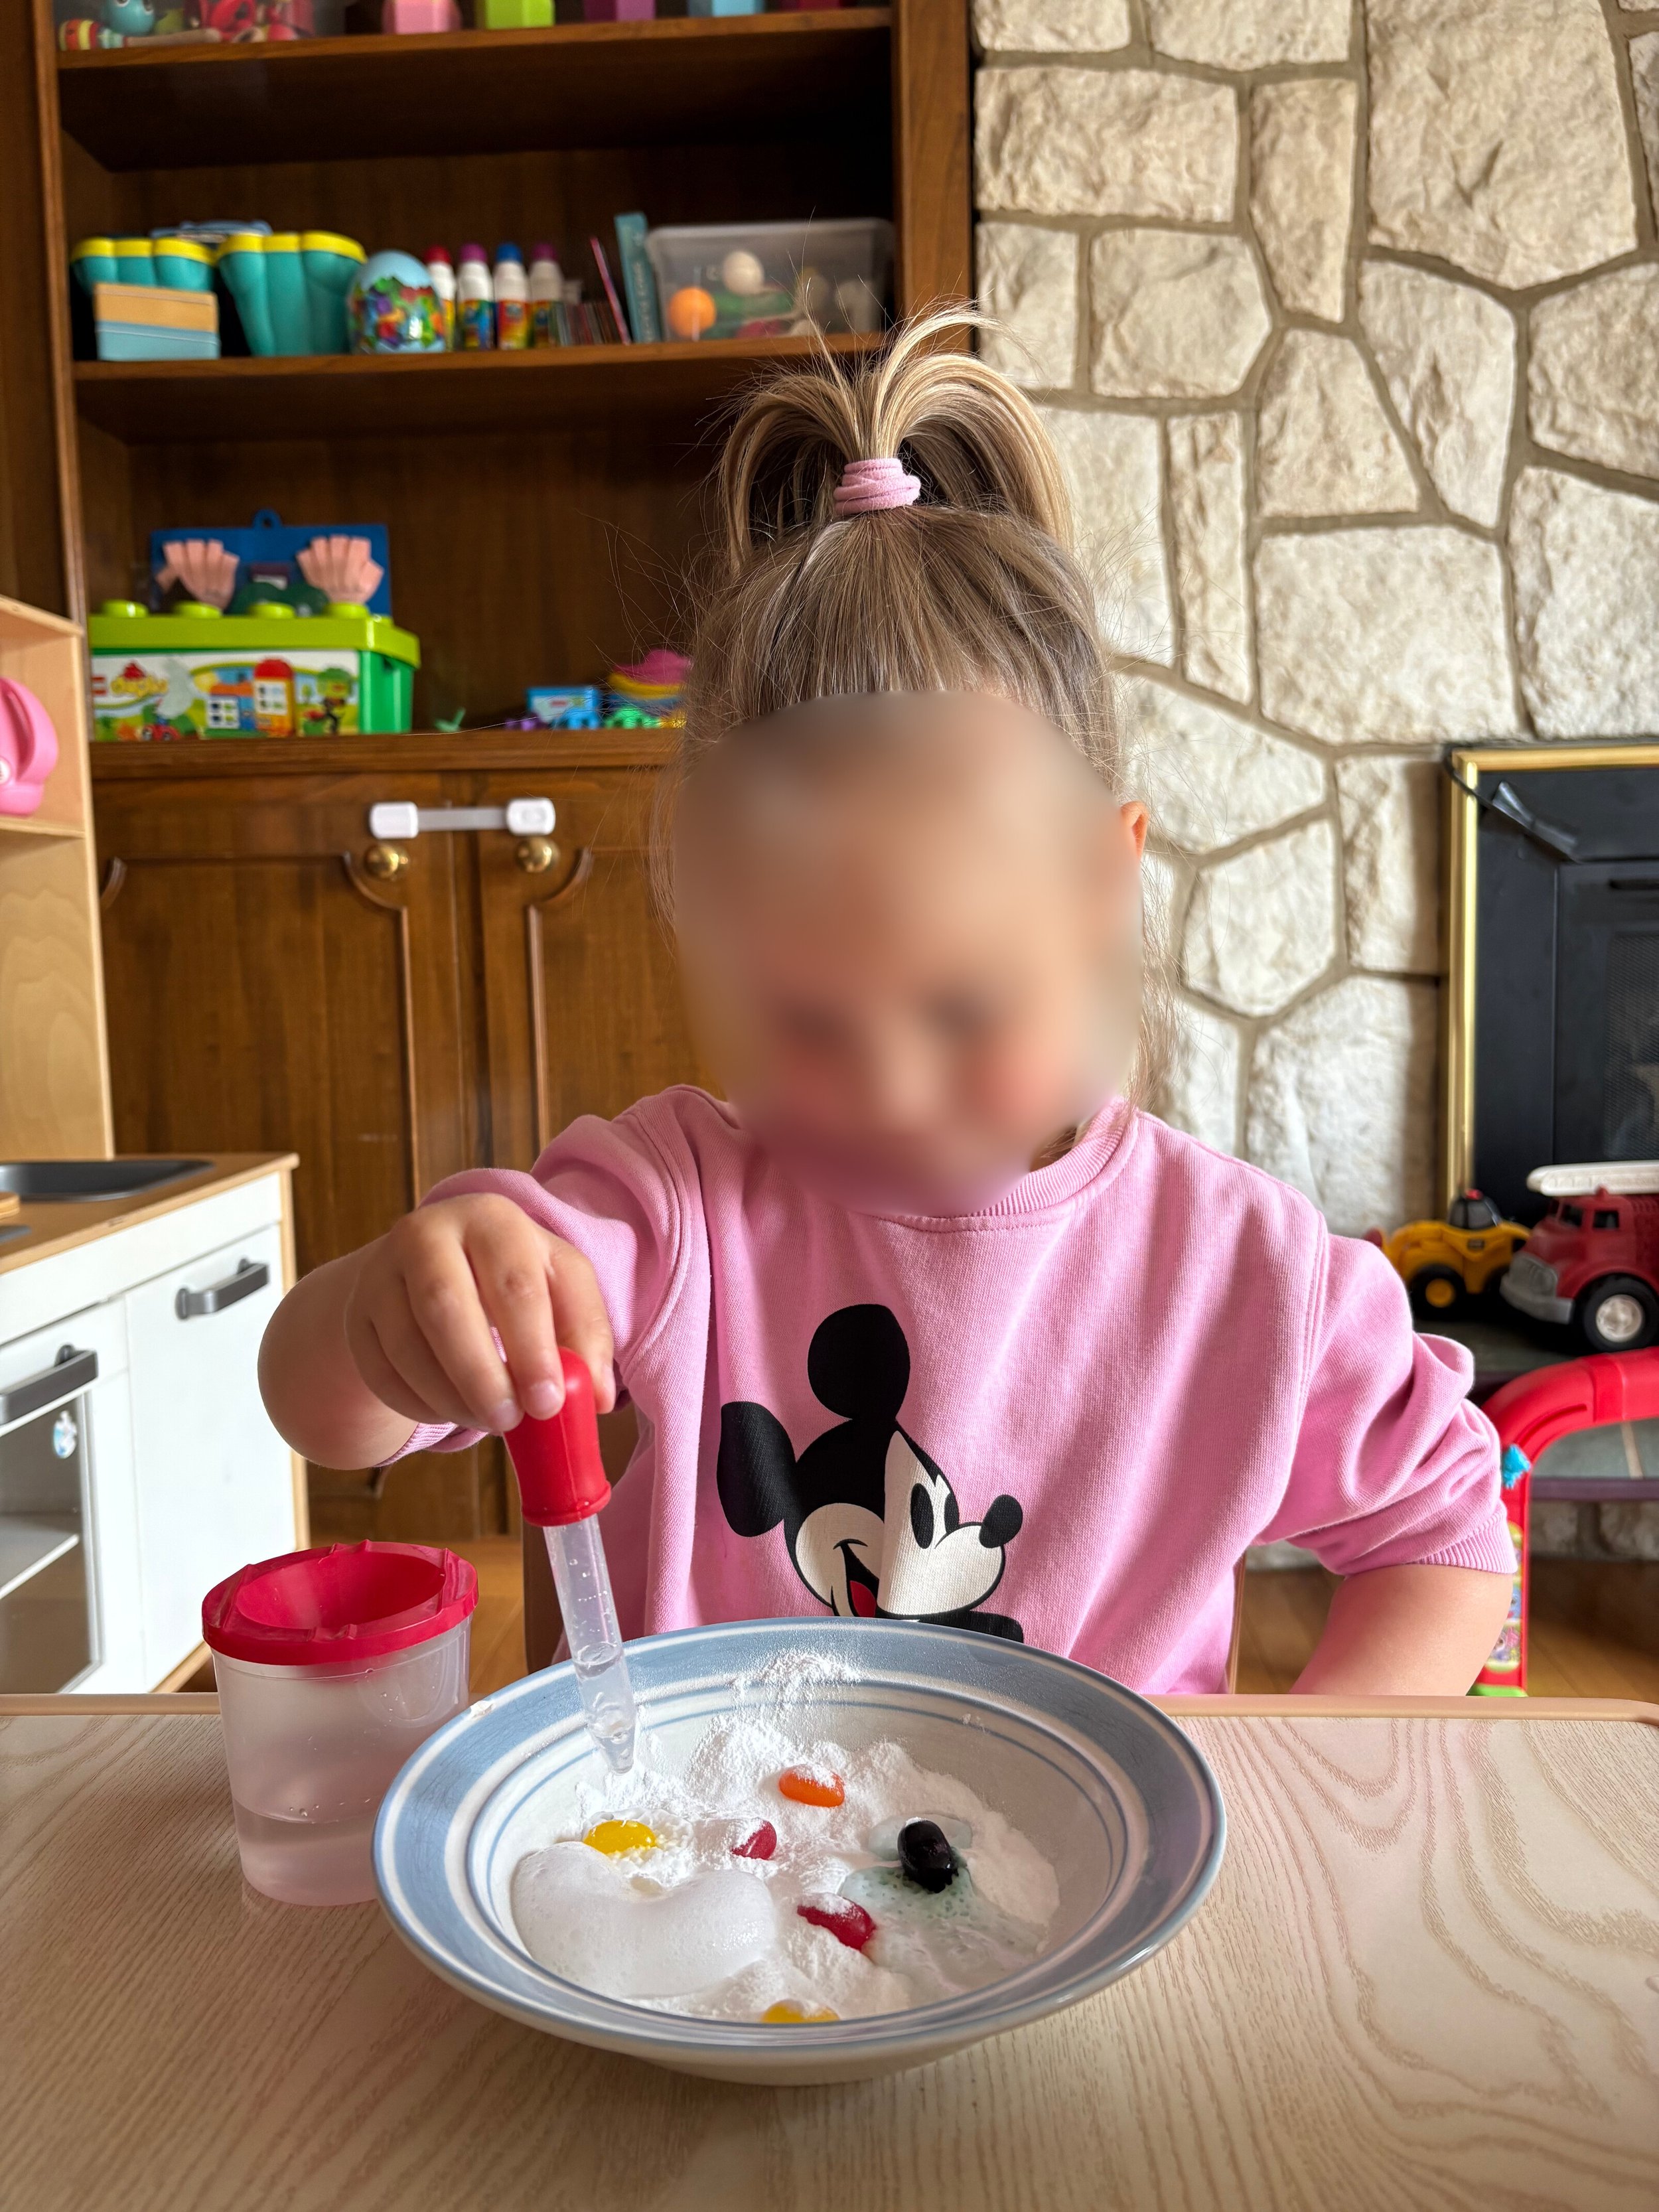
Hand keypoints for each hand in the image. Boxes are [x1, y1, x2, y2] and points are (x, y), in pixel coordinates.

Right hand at [342, 1195, 615, 1433]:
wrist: (437, 1268)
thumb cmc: (513, 1281)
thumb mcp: (559, 1289)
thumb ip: (585, 1337)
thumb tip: (596, 1399)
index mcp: (492, 1218)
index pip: (515, 1283)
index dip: (533, 1347)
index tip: (549, 1402)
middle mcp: (427, 1233)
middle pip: (446, 1306)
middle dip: (483, 1374)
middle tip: (512, 1421)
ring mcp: (381, 1272)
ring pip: (408, 1344)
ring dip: (453, 1397)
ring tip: (491, 1420)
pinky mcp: (357, 1314)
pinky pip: (381, 1370)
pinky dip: (420, 1403)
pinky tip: (452, 1409)